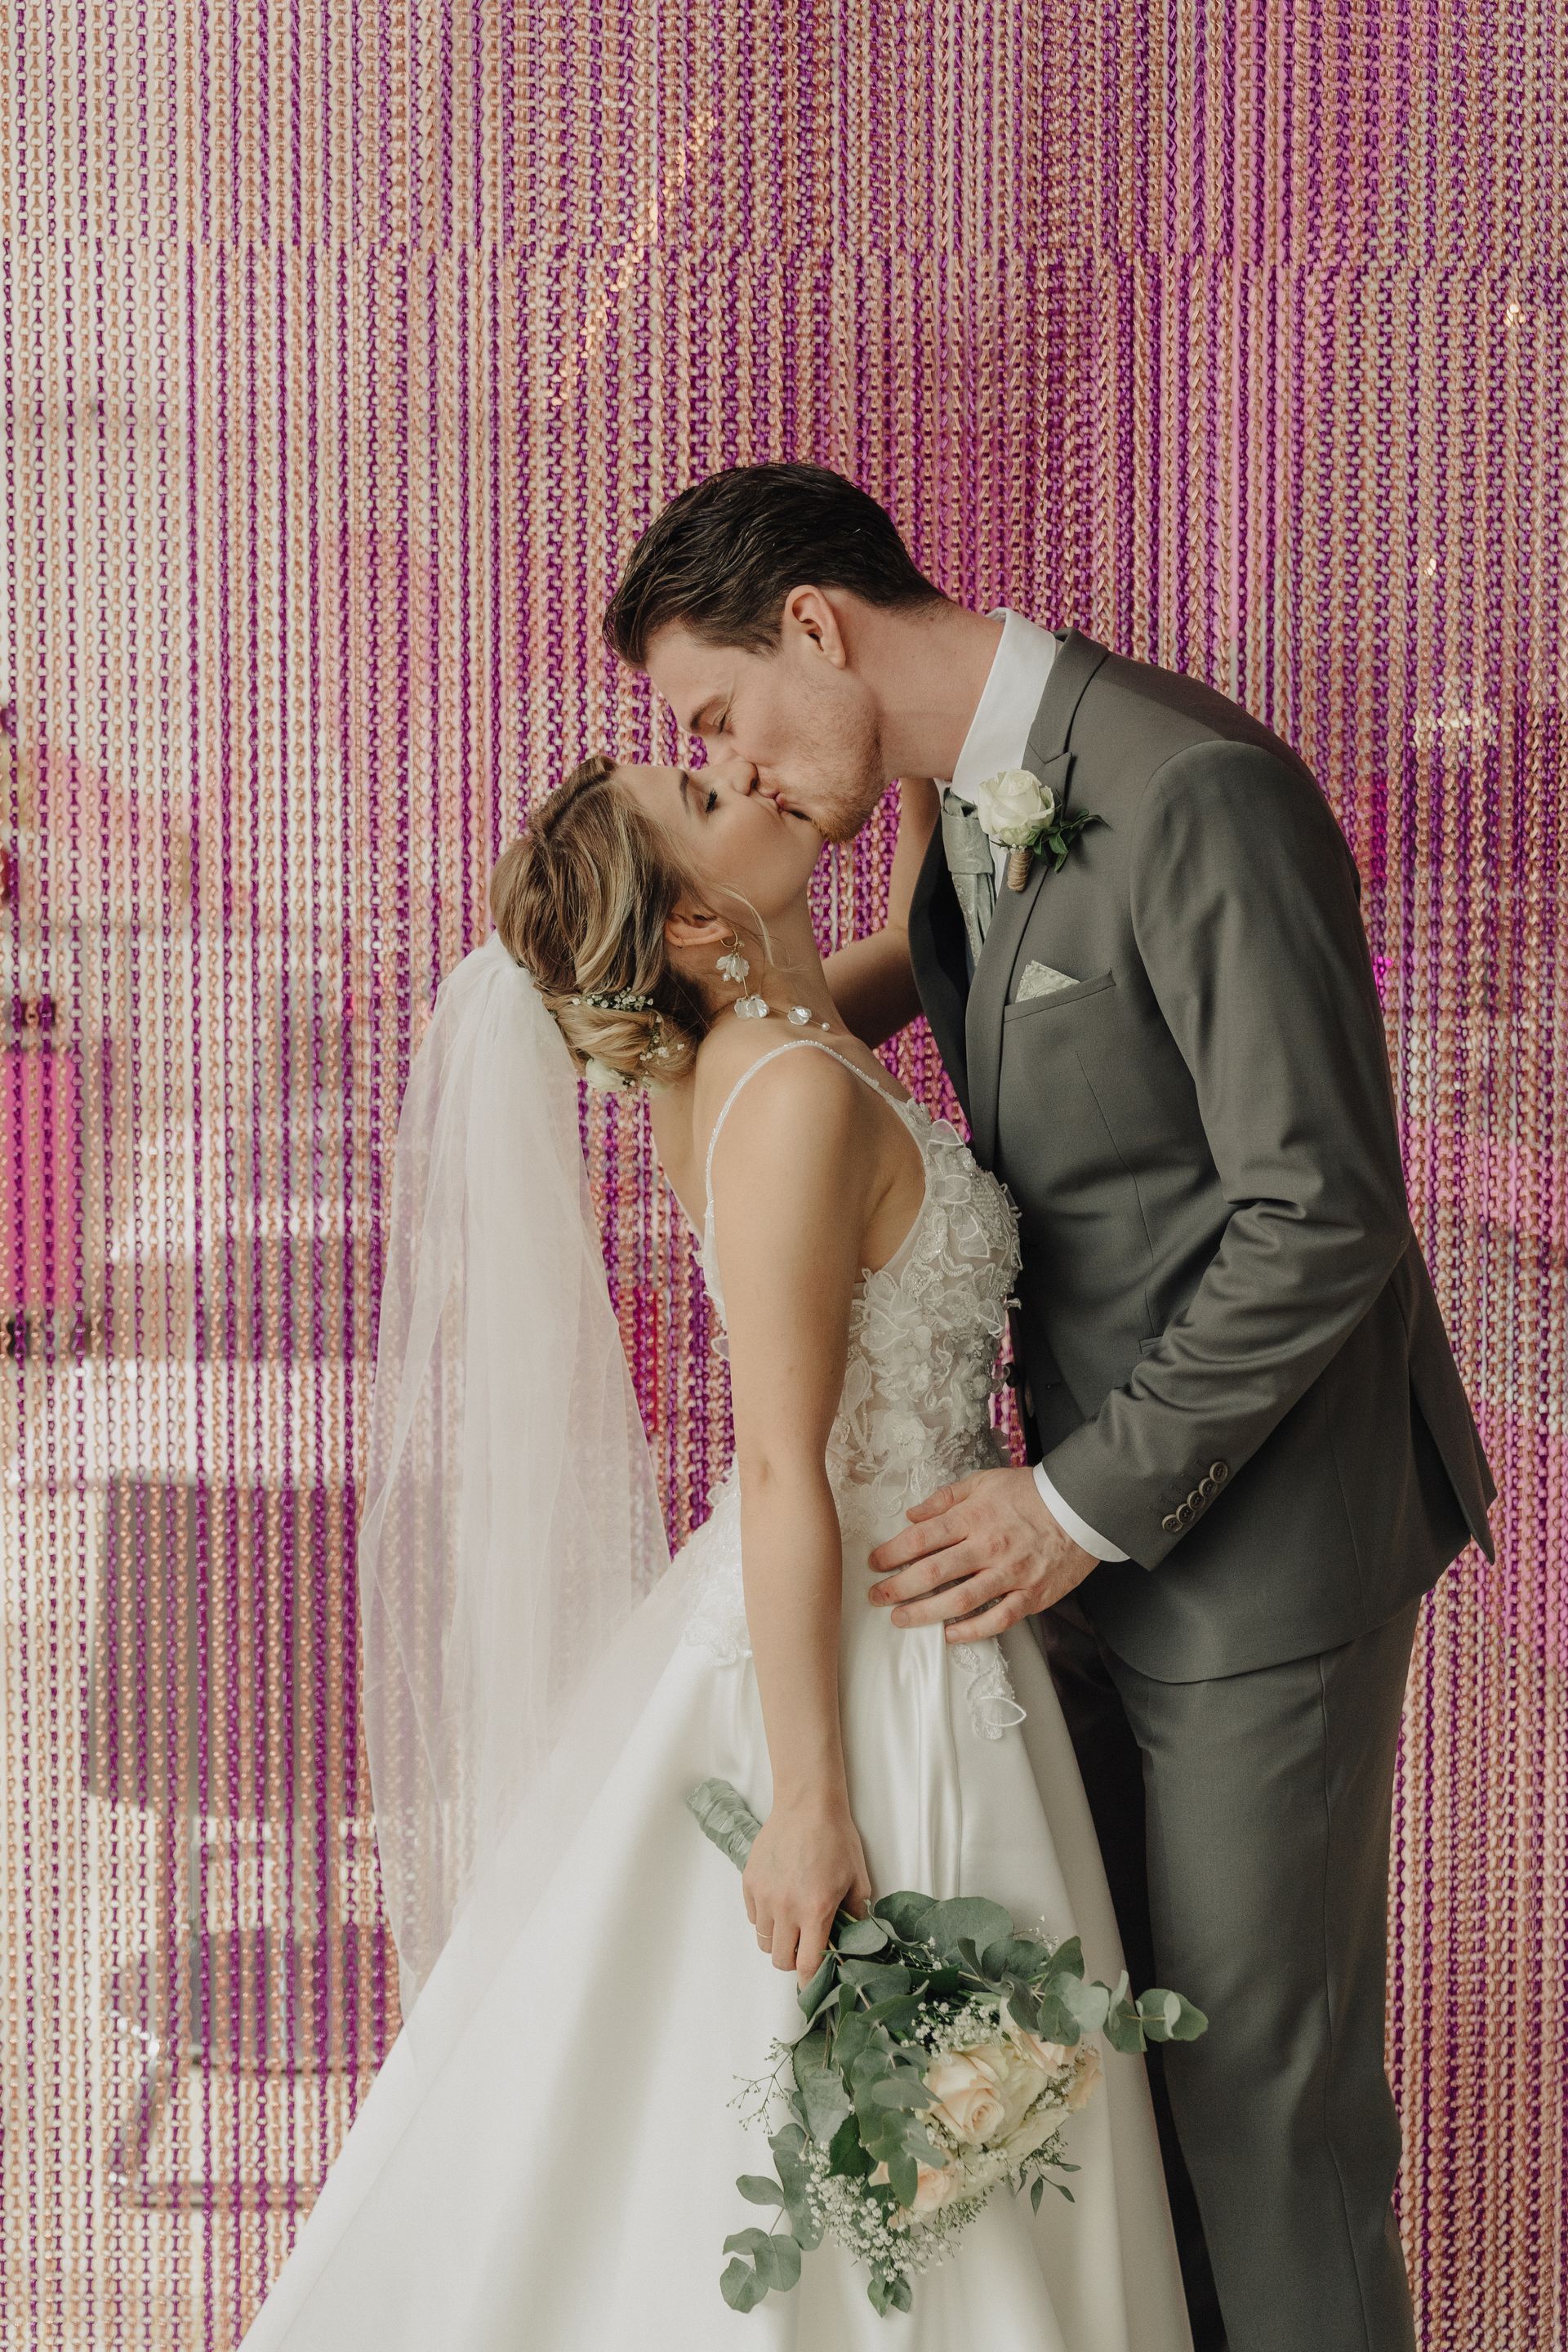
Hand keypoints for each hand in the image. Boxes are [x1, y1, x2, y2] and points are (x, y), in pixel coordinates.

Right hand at [743, 1795, 872, 1984]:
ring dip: (778, 1939)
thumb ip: (856, 1914)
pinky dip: (764, 1918)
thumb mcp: (857, 1878)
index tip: (814, 1980)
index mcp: (816, 1911)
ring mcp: (764, 1896)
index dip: (811, 1979)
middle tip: (804, 1947)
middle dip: (794, 1961)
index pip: (807, 1965)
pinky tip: (779, 1901)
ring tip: (791, 1923)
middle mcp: (786, 1908)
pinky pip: (753, 1916)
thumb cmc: (837, 1839)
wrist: (807, 1805)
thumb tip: (853, 1939)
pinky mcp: (750, 1883)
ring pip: (764, 1940)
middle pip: (780, 1960)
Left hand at [866, 1465, 1095, 1638]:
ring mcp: (1010, 1574)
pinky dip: (972, 1630)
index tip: (875, 1562)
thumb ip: (946, 1498)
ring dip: (925, 1612)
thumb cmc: (1031, 1493)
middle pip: (933, 1573)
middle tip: (876, 1596)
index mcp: (974, 1517)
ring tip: (901, 1619)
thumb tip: (912, 1514)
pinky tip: (950, 1635)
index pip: (922, 1538)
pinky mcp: (1031, 1595)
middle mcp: (988, 1547)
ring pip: (959, 1600)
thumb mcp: (984, 1482)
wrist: (1083, 1506)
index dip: (893, 1552)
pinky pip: (998, 1619)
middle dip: (898, 1587)